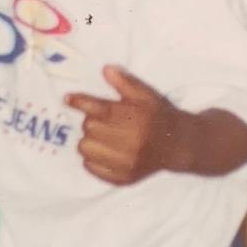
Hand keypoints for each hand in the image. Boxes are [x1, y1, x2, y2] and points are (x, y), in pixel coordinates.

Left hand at [67, 67, 246, 181]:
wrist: (179, 144)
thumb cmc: (159, 115)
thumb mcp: (145, 94)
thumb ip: (125, 82)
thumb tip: (105, 69)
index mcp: (133, 118)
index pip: (97, 109)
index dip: (79, 102)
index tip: (67, 98)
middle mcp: (129, 142)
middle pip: (88, 128)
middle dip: (91, 121)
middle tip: (102, 119)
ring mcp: (126, 162)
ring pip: (86, 149)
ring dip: (89, 140)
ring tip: (102, 136)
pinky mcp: (124, 177)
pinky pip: (93, 168)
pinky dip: (92, 159)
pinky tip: (104, 151)